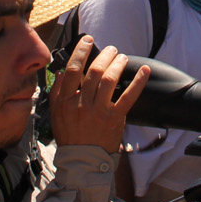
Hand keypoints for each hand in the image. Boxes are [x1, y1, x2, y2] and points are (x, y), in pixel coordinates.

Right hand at [50, 37, 148, 153]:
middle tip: (111, 49)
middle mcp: (82, 104)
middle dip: (104, 56)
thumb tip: (62, 72)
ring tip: (122, 57)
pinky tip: (144, 72)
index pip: (73, 70)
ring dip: (118, 64)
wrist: (83, 160)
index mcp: (66, 101)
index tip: (88, 41)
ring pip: (109, 80)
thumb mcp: (56, 114)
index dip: (81, 52)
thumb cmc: (70, 135)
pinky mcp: (115, 118)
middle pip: (94, 72)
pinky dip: (137, 82)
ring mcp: (99, 111)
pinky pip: (128, 97)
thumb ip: (57, 92)